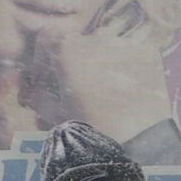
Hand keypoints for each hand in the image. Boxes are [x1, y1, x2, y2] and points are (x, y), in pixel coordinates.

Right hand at [20, 26, 172, 143]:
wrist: (136, 143)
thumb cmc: (88, 130)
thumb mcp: (54, 115)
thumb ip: (38, 96)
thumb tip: (32, 90)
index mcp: (67, 49)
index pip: (47, 38)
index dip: (42, 58)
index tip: (44, 79)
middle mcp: (96, 37)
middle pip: (77, 45)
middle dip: (72, 66)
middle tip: (76, 94)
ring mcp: (125, 43)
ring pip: (105, 50)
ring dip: (99, 68)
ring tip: (105, 96)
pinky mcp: (148, 53)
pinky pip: (130, 57)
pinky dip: (125, 72)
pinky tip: (126, 94)